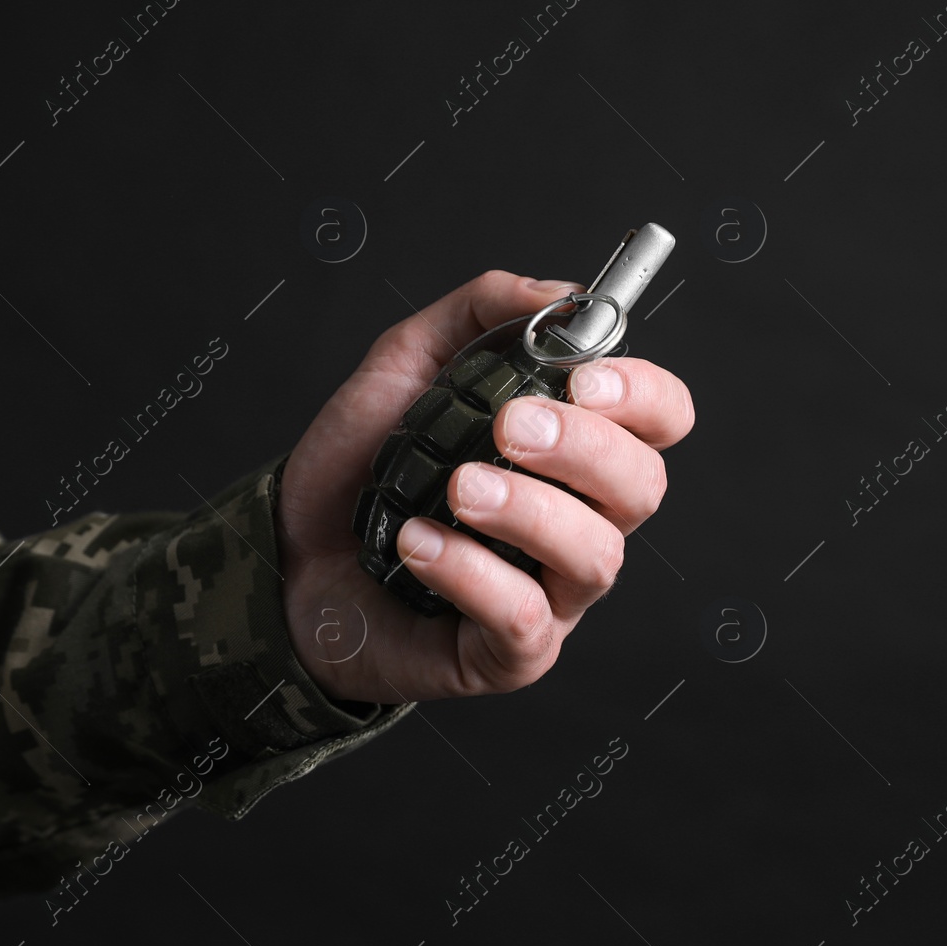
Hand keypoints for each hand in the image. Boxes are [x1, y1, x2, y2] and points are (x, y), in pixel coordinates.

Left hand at [275, 270, 693, 704]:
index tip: (582, 376)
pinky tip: (417, 543)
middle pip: (643, 485)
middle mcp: (579, 520)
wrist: (285, 556)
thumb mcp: (408, 362)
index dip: (644, 394)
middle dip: (584, 448)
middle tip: (509, 428)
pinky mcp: (509, 653)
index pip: (661, 418)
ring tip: (456, 488)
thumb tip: (563, 292)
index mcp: (574, 450)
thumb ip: (482, 311)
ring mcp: (552, 592)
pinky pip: (524, 619)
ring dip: (529, 510)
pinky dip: (472, 572)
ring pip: (596, 556)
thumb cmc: (360, 468)